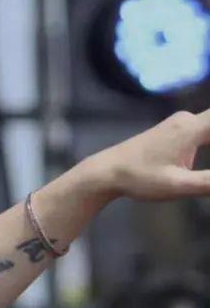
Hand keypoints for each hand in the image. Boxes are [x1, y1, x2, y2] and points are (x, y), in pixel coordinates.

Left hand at [92, 108, 209, 201]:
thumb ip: (208, 184)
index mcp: (190, 130)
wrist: (107, 171)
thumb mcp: (176, 187)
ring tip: (189, 172)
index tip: (209, 159)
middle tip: (196, 170)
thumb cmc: (138, 179)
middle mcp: (187, 120)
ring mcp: (181, 123)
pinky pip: (205, 130)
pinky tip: (197, 160)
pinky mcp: (177, 131)